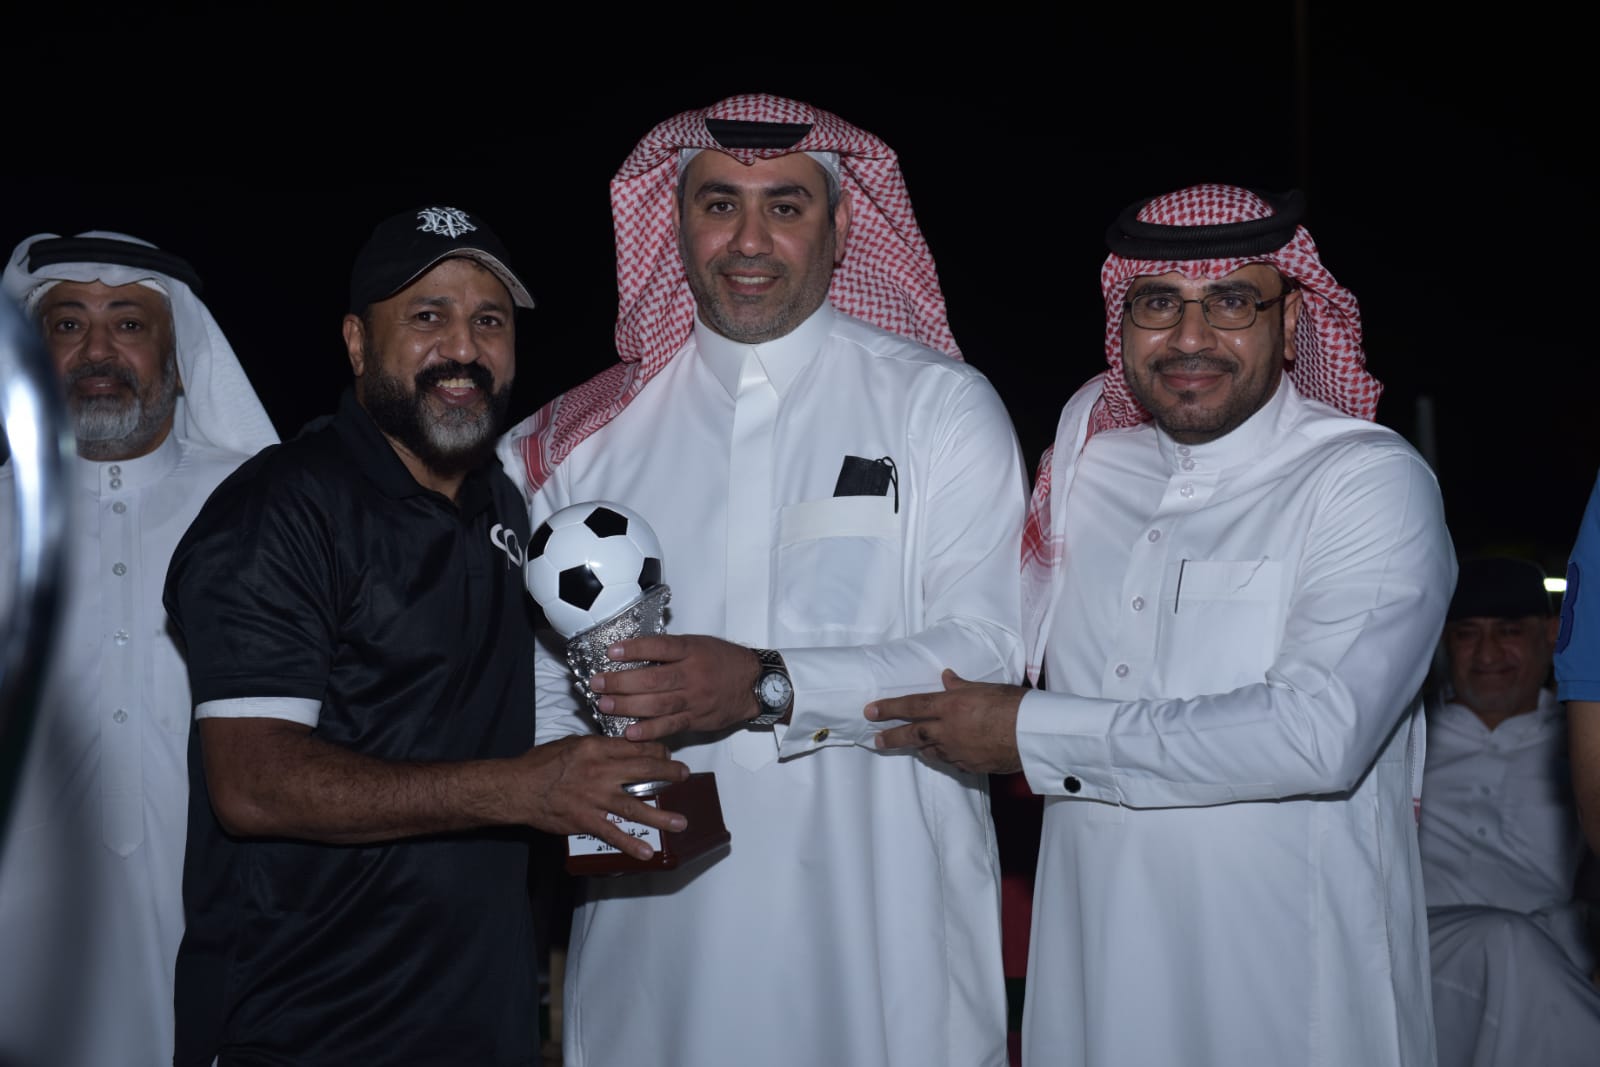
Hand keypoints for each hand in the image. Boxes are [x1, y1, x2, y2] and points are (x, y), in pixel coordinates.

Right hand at [513, 735, 690, 860]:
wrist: (516, 788)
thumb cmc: (540, 763)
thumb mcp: (571, 743)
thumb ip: (597, 746)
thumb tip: (618, 748)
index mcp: (596, 748)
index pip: (635, 747)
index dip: (655, 752)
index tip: (666, 756)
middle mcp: (600, 771)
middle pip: (643, 771)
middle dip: (668, 773)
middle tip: (685, 776)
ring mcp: (594, 798)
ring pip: (634, 805)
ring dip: (660, 815)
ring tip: (680, 822)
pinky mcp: (585, 820)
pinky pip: (612, 833)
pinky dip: (630, 844)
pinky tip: (647, 852)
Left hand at [586, 634, 758, 740]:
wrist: (755, 683)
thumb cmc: (724, 661)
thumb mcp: (699, 644)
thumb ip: (671, 650)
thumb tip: (635, 653)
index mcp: (692, 650)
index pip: (660, 647)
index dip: (634, 649)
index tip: (611, 652)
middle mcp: (693, 674)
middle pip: (652, 679)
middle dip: (620, 682)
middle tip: (597, 683)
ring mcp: (695, 699)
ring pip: (657, 704)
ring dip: (627, 706)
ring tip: (604, 705)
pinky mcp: (697, 719)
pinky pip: (671, 726)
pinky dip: (650, 730)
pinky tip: (630, 732)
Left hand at [865, 668, 1025, 774]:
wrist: (1034, 735)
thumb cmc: (1015, 706)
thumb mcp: (986, 688)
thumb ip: (962, 686)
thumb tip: (947, 678)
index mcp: (951, 706)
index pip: (912, 705)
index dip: (889, 708)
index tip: (871, 711)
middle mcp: (949, 730)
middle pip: (912, 734)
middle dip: (891, 737)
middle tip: (876, 740)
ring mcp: (958, 750)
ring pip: (930, 750)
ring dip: (918, 747)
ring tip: (910, 746)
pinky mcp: (970, 765)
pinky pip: (950, 761)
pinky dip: (943, 756)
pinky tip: (942, 754)